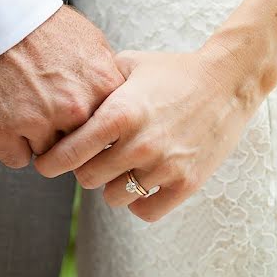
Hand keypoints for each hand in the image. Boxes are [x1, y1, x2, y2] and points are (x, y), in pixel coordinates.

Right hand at [0, 5, 123, 167]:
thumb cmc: (42, 26)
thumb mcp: (92, 43)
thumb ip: (107, 78)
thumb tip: (118, 103)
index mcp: (103, 89)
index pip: (111, 132)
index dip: (94, 127)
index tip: (83, 121)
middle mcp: (76, 110)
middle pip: (81, 148)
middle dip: (68, 136)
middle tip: (50, 112)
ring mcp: (40, 123)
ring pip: (48, 155)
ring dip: (38, 140)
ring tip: (25, 107)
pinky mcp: (3, 132)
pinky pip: (16, 158)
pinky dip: (11, 144)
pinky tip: (7, 118)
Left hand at [33, 33, 268, 221]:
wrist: (228, 81)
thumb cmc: (175, 71)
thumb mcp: (130, 65)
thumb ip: (95, 84)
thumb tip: (62, 100)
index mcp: (120, 114)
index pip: (67, 155)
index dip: (50, 162)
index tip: (47, 163)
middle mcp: (140, 144)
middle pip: (87, 179)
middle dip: (86, 168)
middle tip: (95, 158)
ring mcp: (165, 166)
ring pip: (114, 198)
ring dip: (113, 185)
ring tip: (123, 167)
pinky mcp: (187, 182)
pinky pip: (146, 211)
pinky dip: (139, 202)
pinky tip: (142, 184)